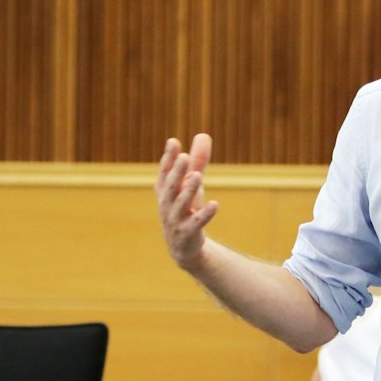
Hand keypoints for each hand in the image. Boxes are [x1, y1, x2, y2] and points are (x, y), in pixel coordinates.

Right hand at [155, 134, 219, 270]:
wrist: (183, 246)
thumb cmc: (185, 208)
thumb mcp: (191, 184)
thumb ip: (198, 161)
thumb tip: (204, 135)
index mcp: (165, 190)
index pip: (165, 172)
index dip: (169, 158)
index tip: (174, 142)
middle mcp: (167, 204)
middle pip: (171, 186)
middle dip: (177, 171)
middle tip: (185, 156)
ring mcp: (175, 220)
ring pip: (181, 204)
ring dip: (188, 190)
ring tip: (198, 175)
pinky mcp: (188, 233)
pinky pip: (196, 223)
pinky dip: (205, 214)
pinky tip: (215, 205)